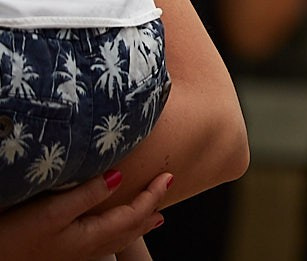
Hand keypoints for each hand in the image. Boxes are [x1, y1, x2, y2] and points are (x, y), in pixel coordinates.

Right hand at [0, 169, 170, 260]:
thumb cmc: (13, 234)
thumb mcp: (51, 211)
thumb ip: (87, 194)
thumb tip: (118, 176)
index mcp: (90, 236)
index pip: (133, 214)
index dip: (152, 195)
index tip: (168, 176)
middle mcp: (87, 248)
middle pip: (130, 228)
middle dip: (151, 208)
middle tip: (166, 189)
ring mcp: (76, 253)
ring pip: (118, 238)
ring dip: (138, 224)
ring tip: (153, 214)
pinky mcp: (64, 252)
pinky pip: (104, 242)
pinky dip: (120, 232)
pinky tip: (115, 230)